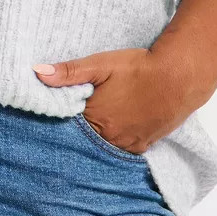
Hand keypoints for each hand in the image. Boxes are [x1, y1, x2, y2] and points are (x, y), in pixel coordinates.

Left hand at [32, 47, 205, 154]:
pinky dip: (113, 144)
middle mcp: (109, 137)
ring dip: (95, 141)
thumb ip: (69, 71)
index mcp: (94, 118)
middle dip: (75, 135)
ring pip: (102, 148)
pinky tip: (110, 135)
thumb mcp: (101, 63)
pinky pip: (122, 151)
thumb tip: (37, 72)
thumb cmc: (138, 68)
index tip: (48, 120)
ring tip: (89, 131)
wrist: (178, 77)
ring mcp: (127, 144)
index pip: (67, 127)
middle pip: (84, 141)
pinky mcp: (143, 145)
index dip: (59, 122)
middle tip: (67, 128)